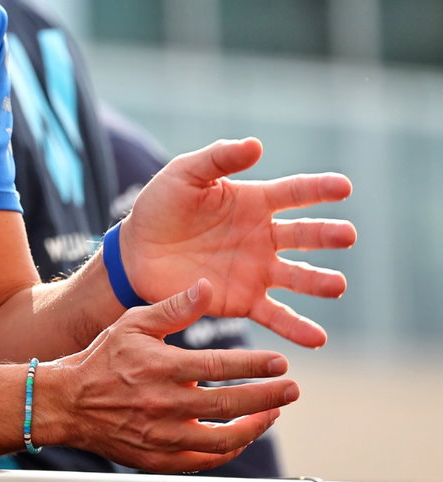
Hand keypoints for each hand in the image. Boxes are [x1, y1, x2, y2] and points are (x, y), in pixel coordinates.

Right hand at [43, 280, 294, 473]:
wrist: (66, 403)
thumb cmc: (101, 359)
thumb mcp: (132, 324)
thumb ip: (173, 308)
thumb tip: (206, 287)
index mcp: (158, 367)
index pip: (217, 367)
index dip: (253, 366)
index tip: (280, 363)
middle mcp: (163, 404)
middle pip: (228, 405)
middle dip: (267, 397)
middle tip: (291, 389)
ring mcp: (162, 436)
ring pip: (222, 440)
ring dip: (255, 427)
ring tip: (272, 413)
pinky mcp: (158, 459)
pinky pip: (204, 461)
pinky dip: (229, 451)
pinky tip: (242, 436)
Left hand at [123, 137, 355, 346]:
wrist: (135, 250)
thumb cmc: (161, 205)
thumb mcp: (184, 174)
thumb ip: (218, 159)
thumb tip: (256, 144)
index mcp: (254, 202)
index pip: (295, 193)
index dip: (319, 188)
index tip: (344, 187)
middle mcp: (264, 237)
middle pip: (304, 235)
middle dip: (327, 235)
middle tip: (346, 235)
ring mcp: (257, 270)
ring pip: (298, 277)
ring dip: (319, 282)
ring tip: (337, 285)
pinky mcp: (243, 300)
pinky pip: (275, 315)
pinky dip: (297, 328)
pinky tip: (318, 338)